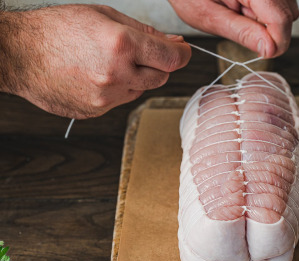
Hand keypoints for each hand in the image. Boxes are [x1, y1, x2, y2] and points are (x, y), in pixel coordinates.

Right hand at [0, 5, 190, 118]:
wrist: (18, 55)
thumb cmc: (56, 30)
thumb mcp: (103, 16)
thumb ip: (143, 32)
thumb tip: (173, 43)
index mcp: (121, 45)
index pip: (172, 58)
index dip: (183, 54)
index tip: (184, 51)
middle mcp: (117, 75)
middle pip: (161, 77)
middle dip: (158, 64)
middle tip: (142, 52)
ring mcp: (107, 97)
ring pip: (141, 89)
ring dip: (136, 77)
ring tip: (109, 61)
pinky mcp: (97, 111)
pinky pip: (121, 100)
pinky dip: (118, 89)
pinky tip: (97, 75)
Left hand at [168, 0, 298, 57]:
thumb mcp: (207, 16)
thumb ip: (241, 32)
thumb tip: (269, 49)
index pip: (282, 18)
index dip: (277, 42)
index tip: (264, 53)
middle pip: (289, 14)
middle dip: (270, 29)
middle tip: (241, 24)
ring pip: (288, 8)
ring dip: (268, 18)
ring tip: (240, 11)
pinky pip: (281, 1)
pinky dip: (265, 9)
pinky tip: (245, 5)